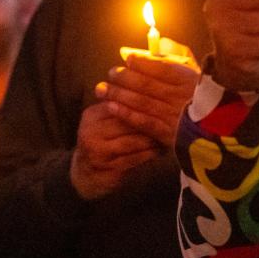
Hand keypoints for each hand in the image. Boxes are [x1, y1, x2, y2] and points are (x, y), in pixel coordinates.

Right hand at [70, 57, 198, 199]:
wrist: (87, 172)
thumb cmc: (105, 140)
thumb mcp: (109, 121)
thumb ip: (123, 105)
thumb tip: (150, 86)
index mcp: (93, 114)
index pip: (120, 103)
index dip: (143, 102)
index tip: (163, 100)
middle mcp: (90, 130)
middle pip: (127, 122)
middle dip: (150, 121)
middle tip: (171, 118)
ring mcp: (95, 149)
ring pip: (132, 141)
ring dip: (152, 139)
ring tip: (169, 135)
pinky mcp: (104, 166)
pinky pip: (132, 158)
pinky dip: (148, 154)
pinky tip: (160, 150)